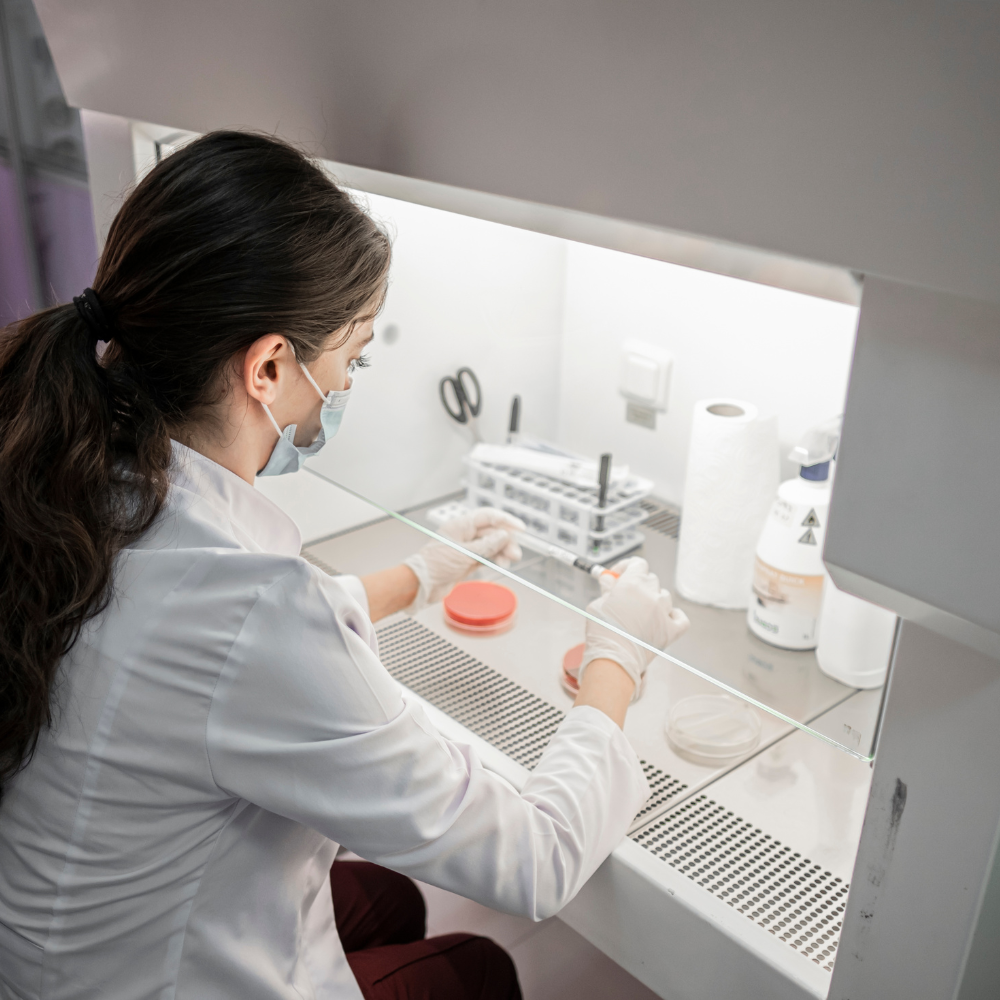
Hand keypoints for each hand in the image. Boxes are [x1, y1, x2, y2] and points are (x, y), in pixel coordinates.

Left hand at [403, 508, 525, 610]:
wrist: (422, 585)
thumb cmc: (434, 565)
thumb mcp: (464, 553)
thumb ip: (487, 545)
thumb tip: (504, 536)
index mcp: (460, 525)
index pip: (487, 517)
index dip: (505, 520)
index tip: (520, 528)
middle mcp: (463, 535)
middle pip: (491, 533)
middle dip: (505, 541)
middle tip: (515, 552)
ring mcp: (465, 548)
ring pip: (490, 546)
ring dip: (502, 551)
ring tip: (510, 560)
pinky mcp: (466, 562)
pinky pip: (485, 557)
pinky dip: (495, 559)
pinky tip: (501, 563)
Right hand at [577, 557, 689, 701]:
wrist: (613, 659)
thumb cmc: (601, 633)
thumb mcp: (597, 605)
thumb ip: (607, 589)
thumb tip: (609, 579)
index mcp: (632, 584)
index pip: (638, 564)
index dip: (628, 567)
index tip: (619, 575)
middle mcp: (651, 594)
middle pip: (651, 579)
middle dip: (639, 585)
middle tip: (627, 597)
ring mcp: (663, 612)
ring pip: (664, 596)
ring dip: (654, 601)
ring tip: (641, 614)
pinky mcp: (672, 630)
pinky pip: (681, 618)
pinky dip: (674, 616)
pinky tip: (665, 618)